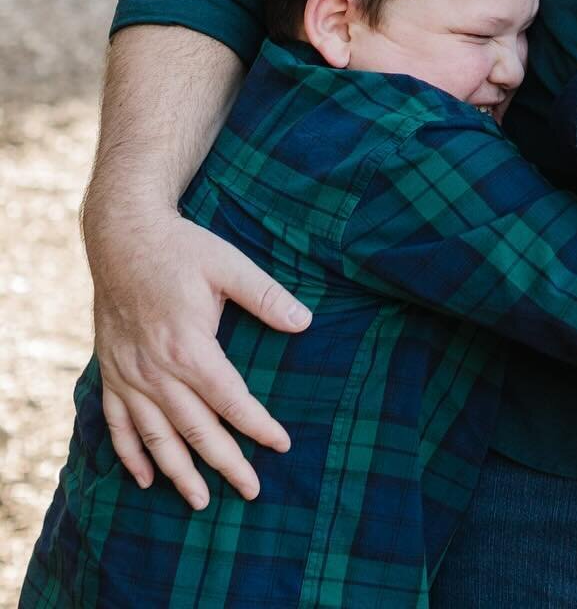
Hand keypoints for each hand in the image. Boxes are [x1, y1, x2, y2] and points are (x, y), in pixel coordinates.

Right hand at [87, 202, 310, 508]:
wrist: (122, 235)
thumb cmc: (182, 248)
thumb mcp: (229, 264)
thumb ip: (267, 296)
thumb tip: (305, 322)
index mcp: (189, 346)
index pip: (230, 399)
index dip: (257, 426)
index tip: (281, 445)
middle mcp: (155, 370)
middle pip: (194, 429)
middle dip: (224, 464)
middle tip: (251, 491)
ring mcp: (128, 374)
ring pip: (155, 437)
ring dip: (178, 472)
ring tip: (199, 502)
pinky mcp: (110, 371)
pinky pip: (117, 423)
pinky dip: (130, 454)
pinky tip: (144, 478)